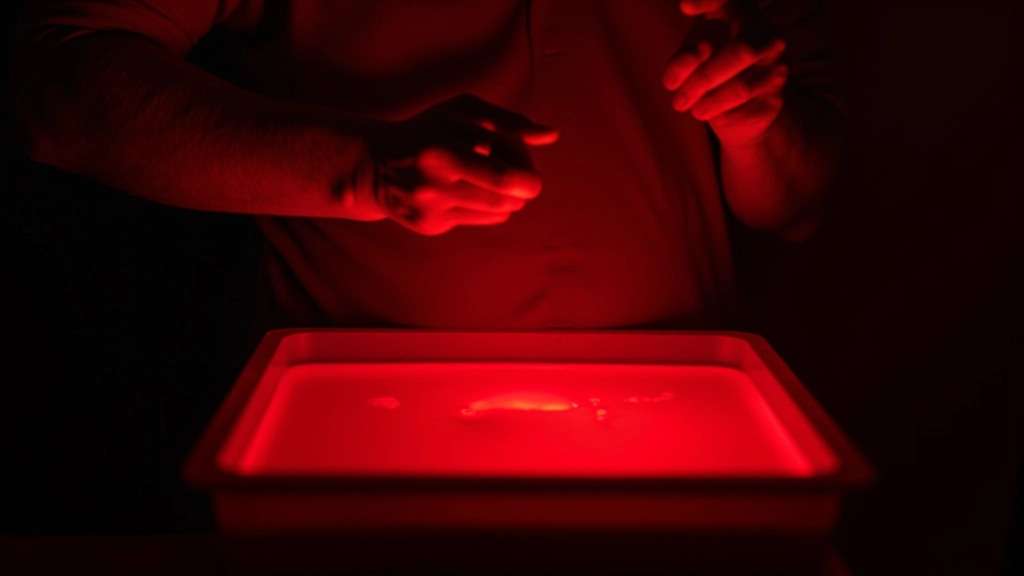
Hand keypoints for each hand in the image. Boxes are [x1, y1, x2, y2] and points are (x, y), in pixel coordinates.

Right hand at [365, 94, 557, 235]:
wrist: (375, 163)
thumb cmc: (430, 130)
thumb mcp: (462, 111)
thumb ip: (508, 120)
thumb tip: (552, 135)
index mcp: (443, 150)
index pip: (506, 177)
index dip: (528, 175)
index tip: (530, 170)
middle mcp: (434, 184)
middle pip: (506, 199)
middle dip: (524, 189)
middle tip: (524, 181)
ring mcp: (431, 209)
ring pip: (498, 212)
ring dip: (510, 199)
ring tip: (497, 182)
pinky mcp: (430, 226)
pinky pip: (481, 220)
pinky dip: (489, 208)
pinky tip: (473, 193)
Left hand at [665, 0, 787, 147]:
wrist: (739, 107)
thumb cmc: (709, 67)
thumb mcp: (690, 58)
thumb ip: (683, 59)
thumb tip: (688, 65)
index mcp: (738, 12)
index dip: (706, 0)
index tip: (684, 6)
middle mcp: (765, 32)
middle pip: (741, 51)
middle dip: (703, 79)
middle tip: (678, 101)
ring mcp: (777, 65)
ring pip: (742, 87)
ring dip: (710, 103)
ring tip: (692, 110)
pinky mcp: (776, 98)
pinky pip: (748, 111)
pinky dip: (723, 117)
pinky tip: (713, 115)